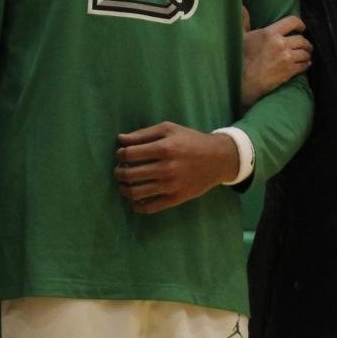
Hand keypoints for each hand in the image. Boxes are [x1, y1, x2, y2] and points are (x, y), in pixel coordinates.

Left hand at [115, 121, 238, 213]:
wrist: (218, 159)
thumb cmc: (191, 141)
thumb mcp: (169, 129)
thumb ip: (143, 134)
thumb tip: (120, 139)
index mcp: (164, 148)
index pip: (129, 154)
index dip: (120, 154)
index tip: (122, 154)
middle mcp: (166, 168)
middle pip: (129, 174)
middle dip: (118, 172)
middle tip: (120, 169)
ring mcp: (170, 186)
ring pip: (135, 193)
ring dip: (123, 188)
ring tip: (124, 183)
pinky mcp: (175, 199)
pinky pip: (149, 208)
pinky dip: (136, 205)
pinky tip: (134, 198)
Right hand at [242, 13, 310, 105]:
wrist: (243, 81)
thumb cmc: (239, 58)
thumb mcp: (241, 36)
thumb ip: (244, 20)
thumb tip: (242, 7)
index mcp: (270, 33)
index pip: (292, 22)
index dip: (300, 24)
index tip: (302, 28)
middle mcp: (280, 43)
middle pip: (301, 39)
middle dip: (306, 42)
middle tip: (306, 45)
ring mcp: (286, 58)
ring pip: (305, 53)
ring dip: (307, 54)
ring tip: (306, 55)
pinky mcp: (289, 71)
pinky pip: (304, 66)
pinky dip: (306, 64)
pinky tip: (306, 64)